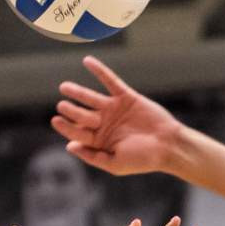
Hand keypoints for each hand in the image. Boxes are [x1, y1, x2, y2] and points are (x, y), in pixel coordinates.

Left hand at [53, 56, 185, 177]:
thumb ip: (92, 156)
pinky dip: (99, 71)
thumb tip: (69, 147)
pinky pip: (110, 81)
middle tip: (62, 105)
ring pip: (92, 98)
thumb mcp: (114, 164)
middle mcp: (105, 124)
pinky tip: (87, 61)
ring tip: (64, 87)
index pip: (78, 133)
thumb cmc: (143, 159)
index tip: (56, 120)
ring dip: (78, 92)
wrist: (168, 146)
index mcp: (100, 141)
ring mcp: (115, 109)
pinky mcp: (126, 97)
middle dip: (71, 111)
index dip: (66, 127)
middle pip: (82, 115)